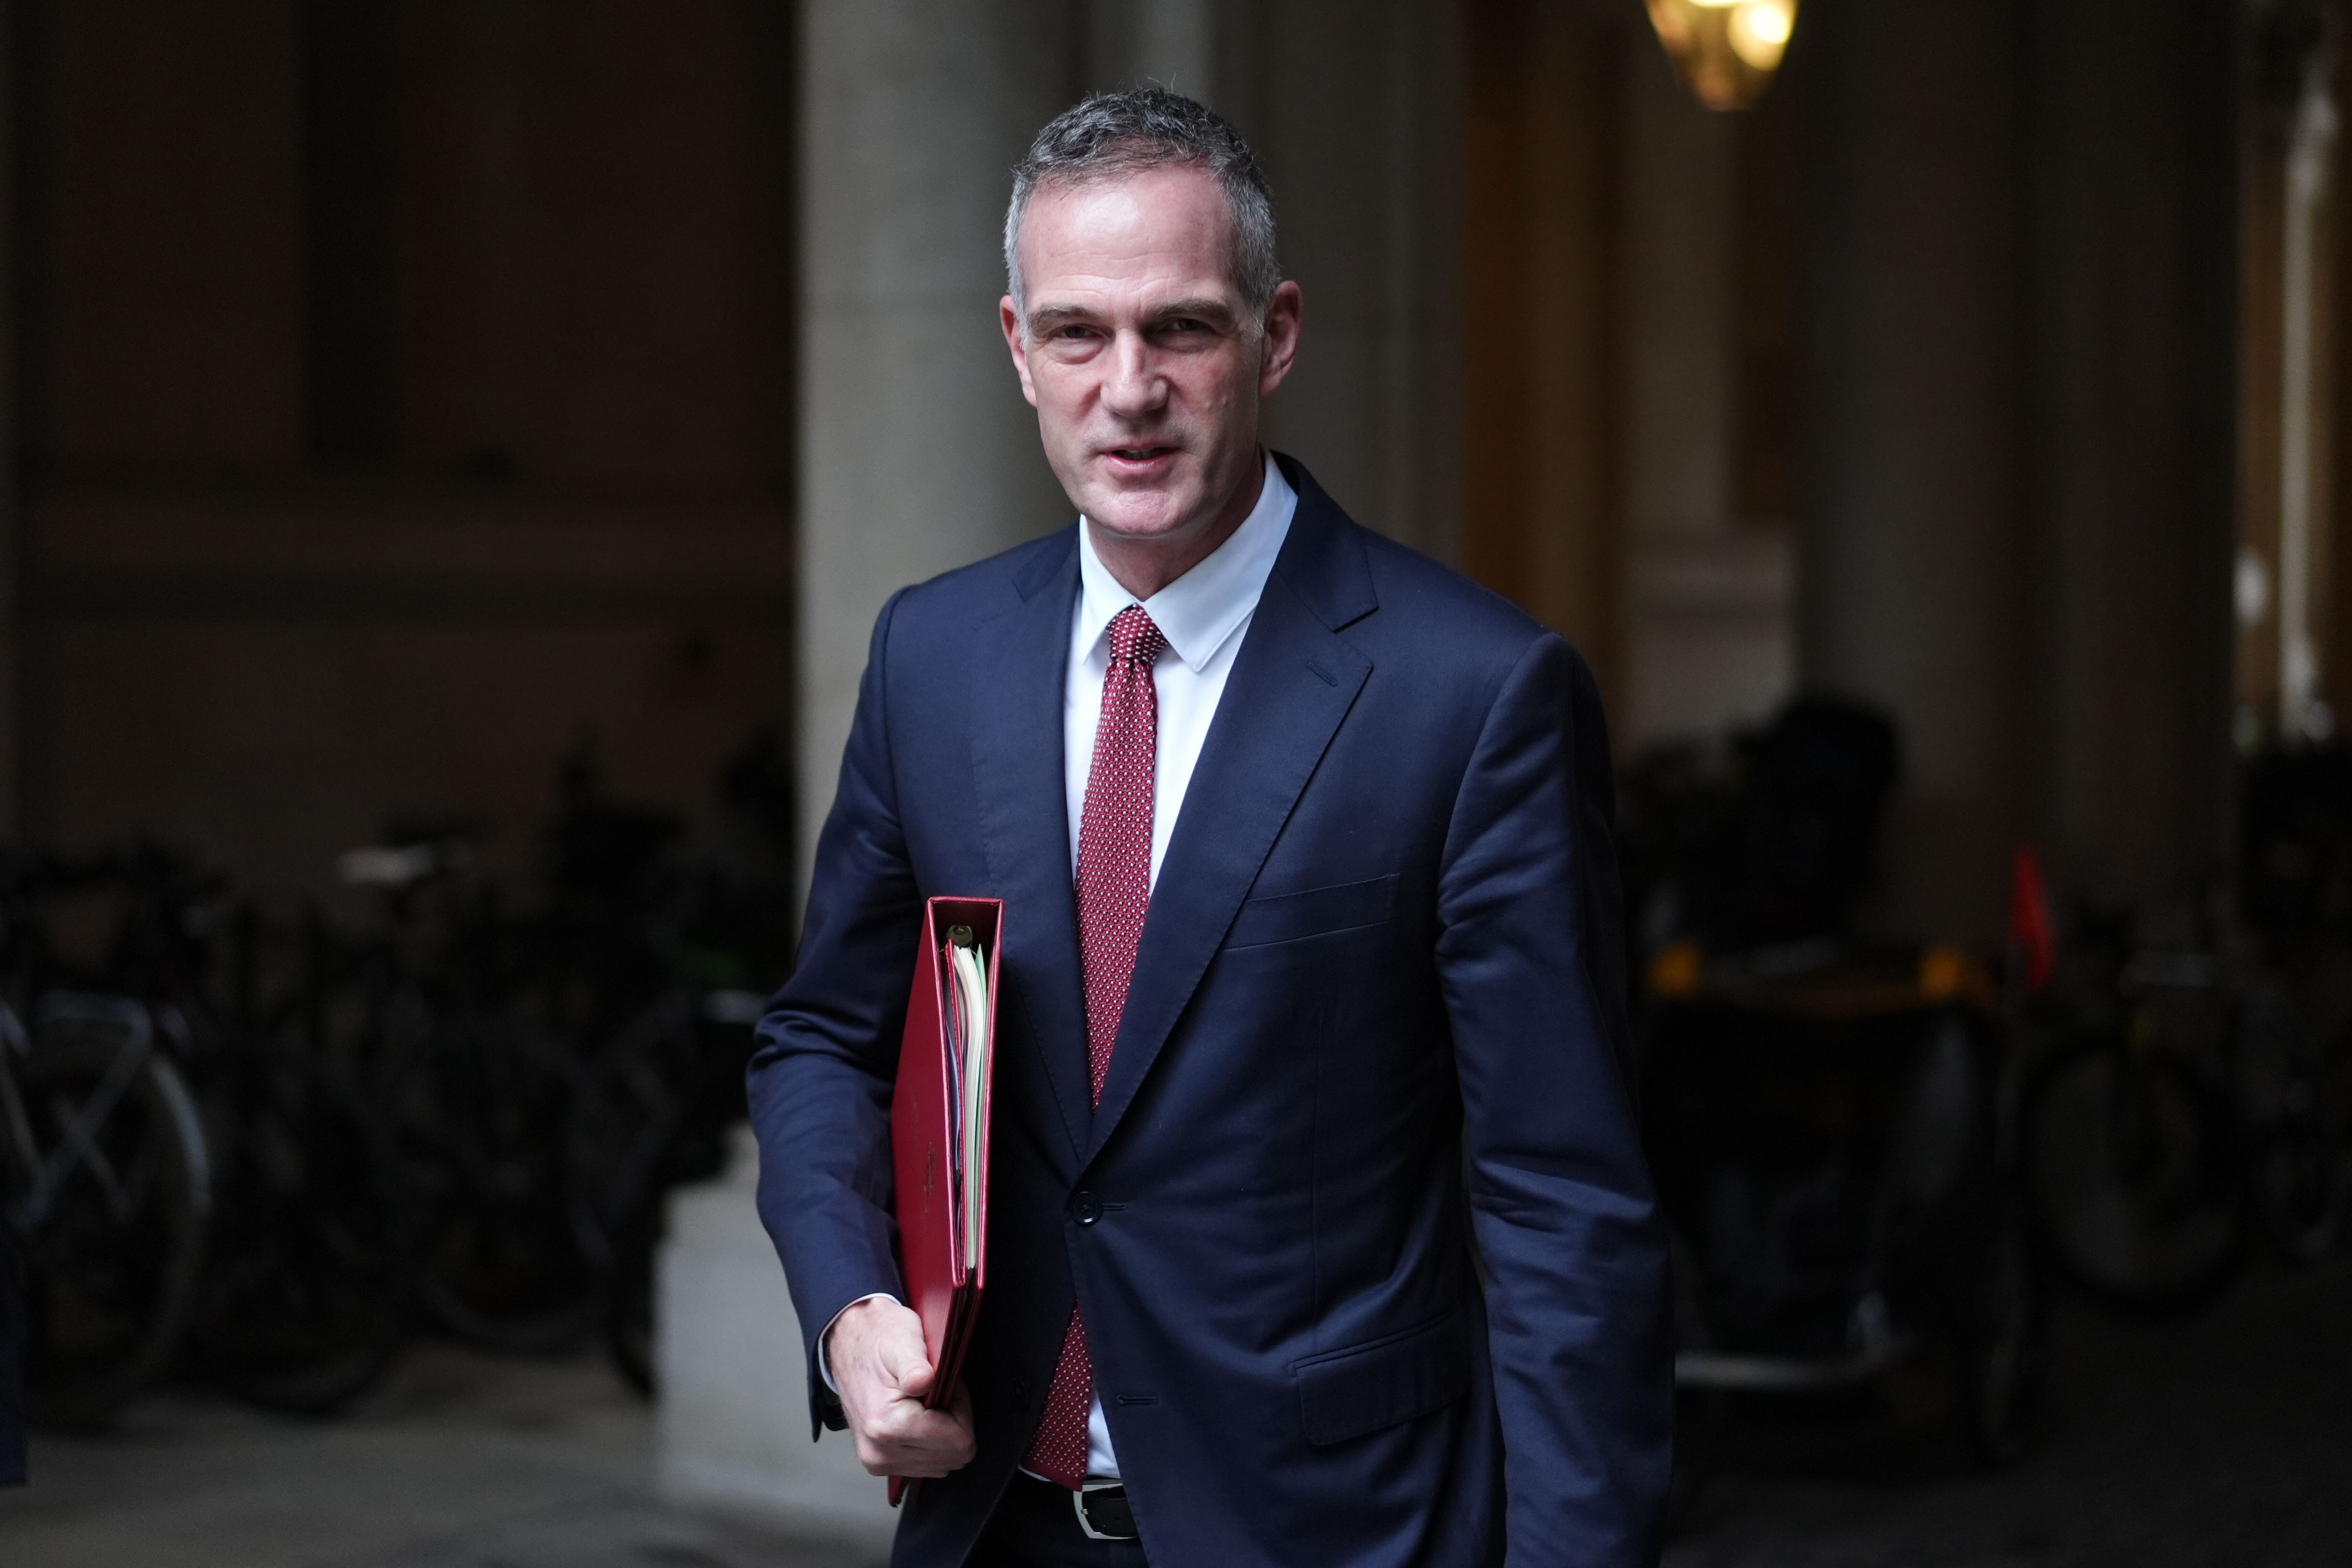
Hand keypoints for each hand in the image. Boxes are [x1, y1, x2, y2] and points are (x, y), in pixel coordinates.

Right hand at [828, 1296, 976, 1477]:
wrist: (848, 1346)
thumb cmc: (879, 1339)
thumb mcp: (902, 1340)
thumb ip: (914, 1364)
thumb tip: (923, 1381)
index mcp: (887, 1426)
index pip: (959, 1440)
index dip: (962, 1408)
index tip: (944, 1384)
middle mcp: (879, 1454)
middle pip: (953, 1456)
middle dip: (954, 1421)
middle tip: (935, 1391)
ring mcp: (878, 1463)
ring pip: (943, 1463)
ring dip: (943, 1432)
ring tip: (924, 1400)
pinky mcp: (880, 1465)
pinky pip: (928, 1465)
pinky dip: (931, 1441)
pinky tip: (918, 1415)